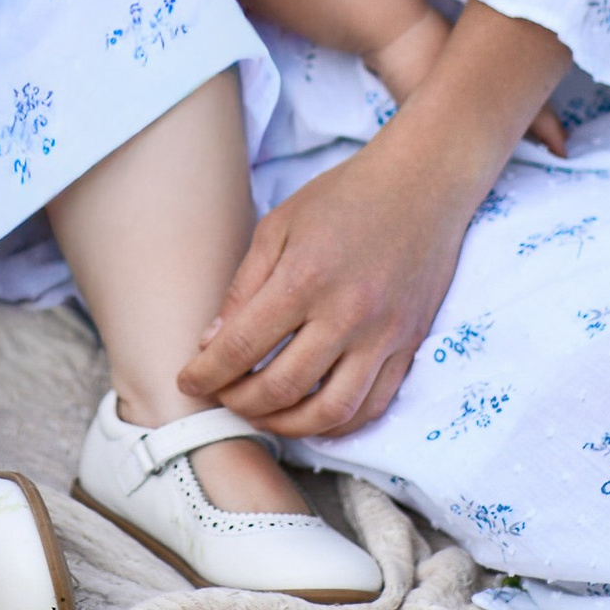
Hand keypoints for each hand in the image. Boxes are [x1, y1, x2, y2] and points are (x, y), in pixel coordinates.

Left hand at [179, 0, 570, 434]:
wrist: (422, 183)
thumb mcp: (278, 225)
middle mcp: (345, 314)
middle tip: (223, 397)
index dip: (206, 373)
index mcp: (303, 278)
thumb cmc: (343, 197)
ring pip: (329, 413)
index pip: (242, 347)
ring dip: (287, 426)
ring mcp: (383, 335)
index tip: (188, 381)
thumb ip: (244, 287)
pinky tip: (312, 415)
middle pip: (281, 388)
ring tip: (264, 414)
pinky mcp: (409, 345)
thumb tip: (211, 342)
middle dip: (240, 404)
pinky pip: (372, 406)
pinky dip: (338, 424)